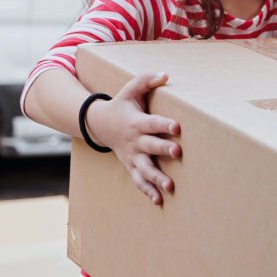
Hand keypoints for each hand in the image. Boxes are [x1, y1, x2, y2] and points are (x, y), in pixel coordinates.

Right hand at [88, 72, 181, 205]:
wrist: (99, 124)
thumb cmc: (122, 105)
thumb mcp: (130, 89)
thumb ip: (147, 80)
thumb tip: (166, 75)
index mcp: (137, 122)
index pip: (152, 122)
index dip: (164, 124)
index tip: (177, 127)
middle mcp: (135, 141)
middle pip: (151, 146)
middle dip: (163, 149)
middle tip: (177, 152)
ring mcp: (132, 155)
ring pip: (145, 169)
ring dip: (157, 178)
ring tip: (170, 187)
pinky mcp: (131, 165)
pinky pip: (138, 180)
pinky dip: (147, 191)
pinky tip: (159, 201)